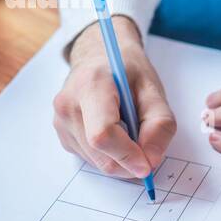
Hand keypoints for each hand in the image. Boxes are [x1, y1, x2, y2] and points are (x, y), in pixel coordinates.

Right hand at [52, 18, 176, 177]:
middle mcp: (68, 105)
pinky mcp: (62, 135)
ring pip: (97, 162)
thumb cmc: (126, 70)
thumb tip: (151, 161)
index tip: (148, 164)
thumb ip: (159, 124)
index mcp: (90, 85)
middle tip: (146, 145)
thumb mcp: (153, 88)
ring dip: (120, 157)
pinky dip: (109, 154)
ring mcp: (61, 122)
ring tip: (127, 127)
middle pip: (100, 154)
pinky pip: (91, 159)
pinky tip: (113, 130)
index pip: (103, 135)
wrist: (98, 56)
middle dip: (128, 161)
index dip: (127, 155)